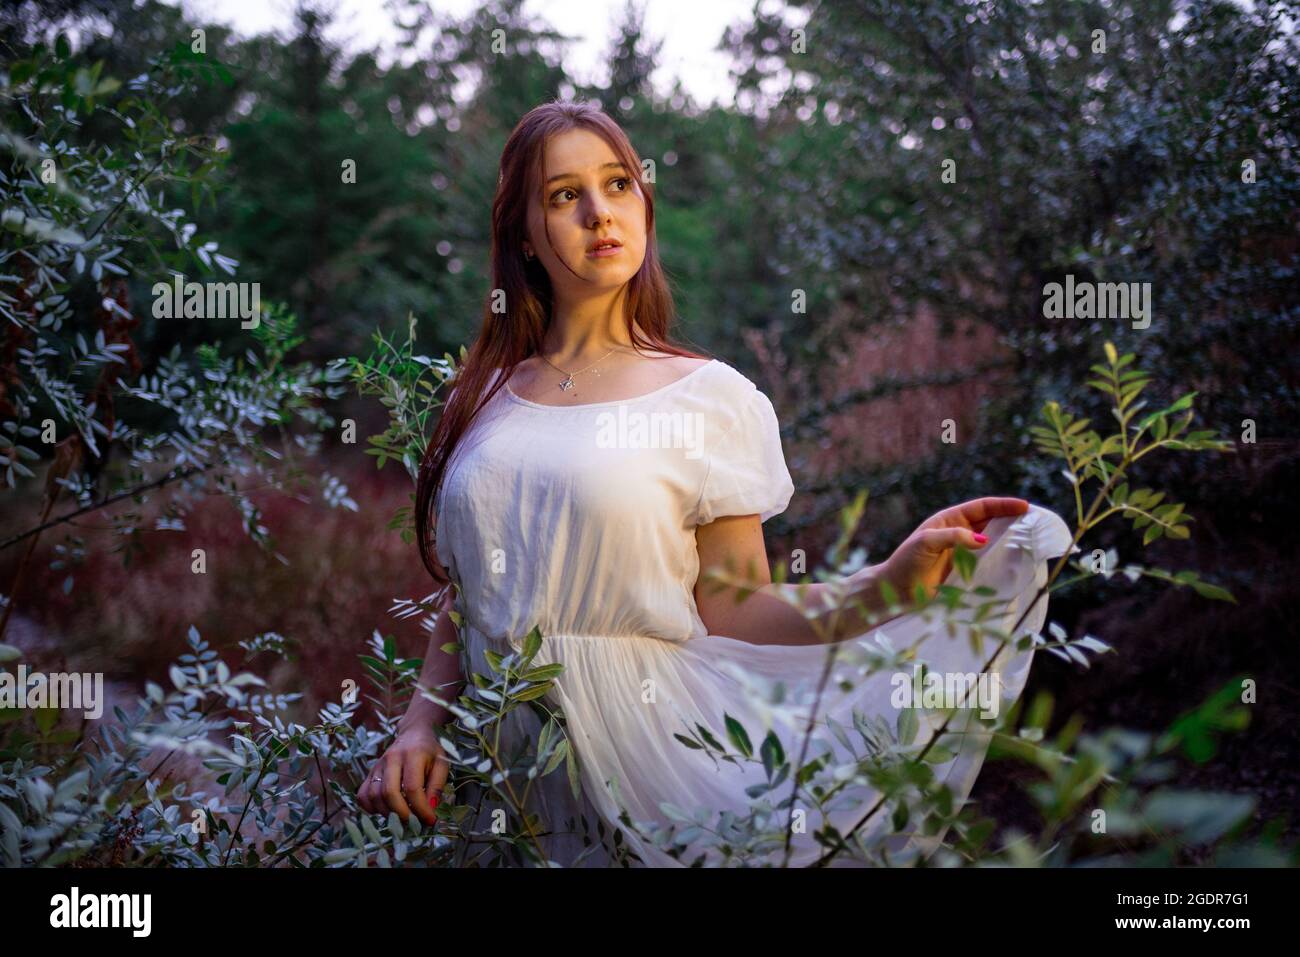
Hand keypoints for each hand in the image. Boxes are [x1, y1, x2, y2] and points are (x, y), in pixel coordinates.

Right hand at [357, 725, 450, 825]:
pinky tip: (386, 811)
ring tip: (403, 818)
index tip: (430, 820)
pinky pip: (363, 794)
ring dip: (388, 813)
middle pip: (389, 793)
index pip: (412, 788)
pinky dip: (371, 808)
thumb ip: (437, 787)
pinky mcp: (370, 772)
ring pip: (374, 796)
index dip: (420, 808)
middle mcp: (391, 758)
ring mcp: (378, 765)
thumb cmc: (430, 751)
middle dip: (403, 814)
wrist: (414, 733)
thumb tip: (430, 809)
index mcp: (413, 754)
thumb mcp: (442, 764)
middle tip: (415, 823)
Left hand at [879, 497, 1029, 602]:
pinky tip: (1016, 563)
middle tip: (1036, 523)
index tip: (1024, 506)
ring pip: (994, 543)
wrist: (896, 590)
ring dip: (1011, 541)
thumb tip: (982, 540)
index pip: (982, 508)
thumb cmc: (906, 562)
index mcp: (950, 520)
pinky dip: (1003, 562)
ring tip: (1032, 540)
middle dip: (1013, 520)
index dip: (1003, 505)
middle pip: (992, 523)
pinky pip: (990, 564)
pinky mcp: (968, 573)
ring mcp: (966, 554)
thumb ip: (953, 537)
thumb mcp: (926, 542)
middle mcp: (961, 534)